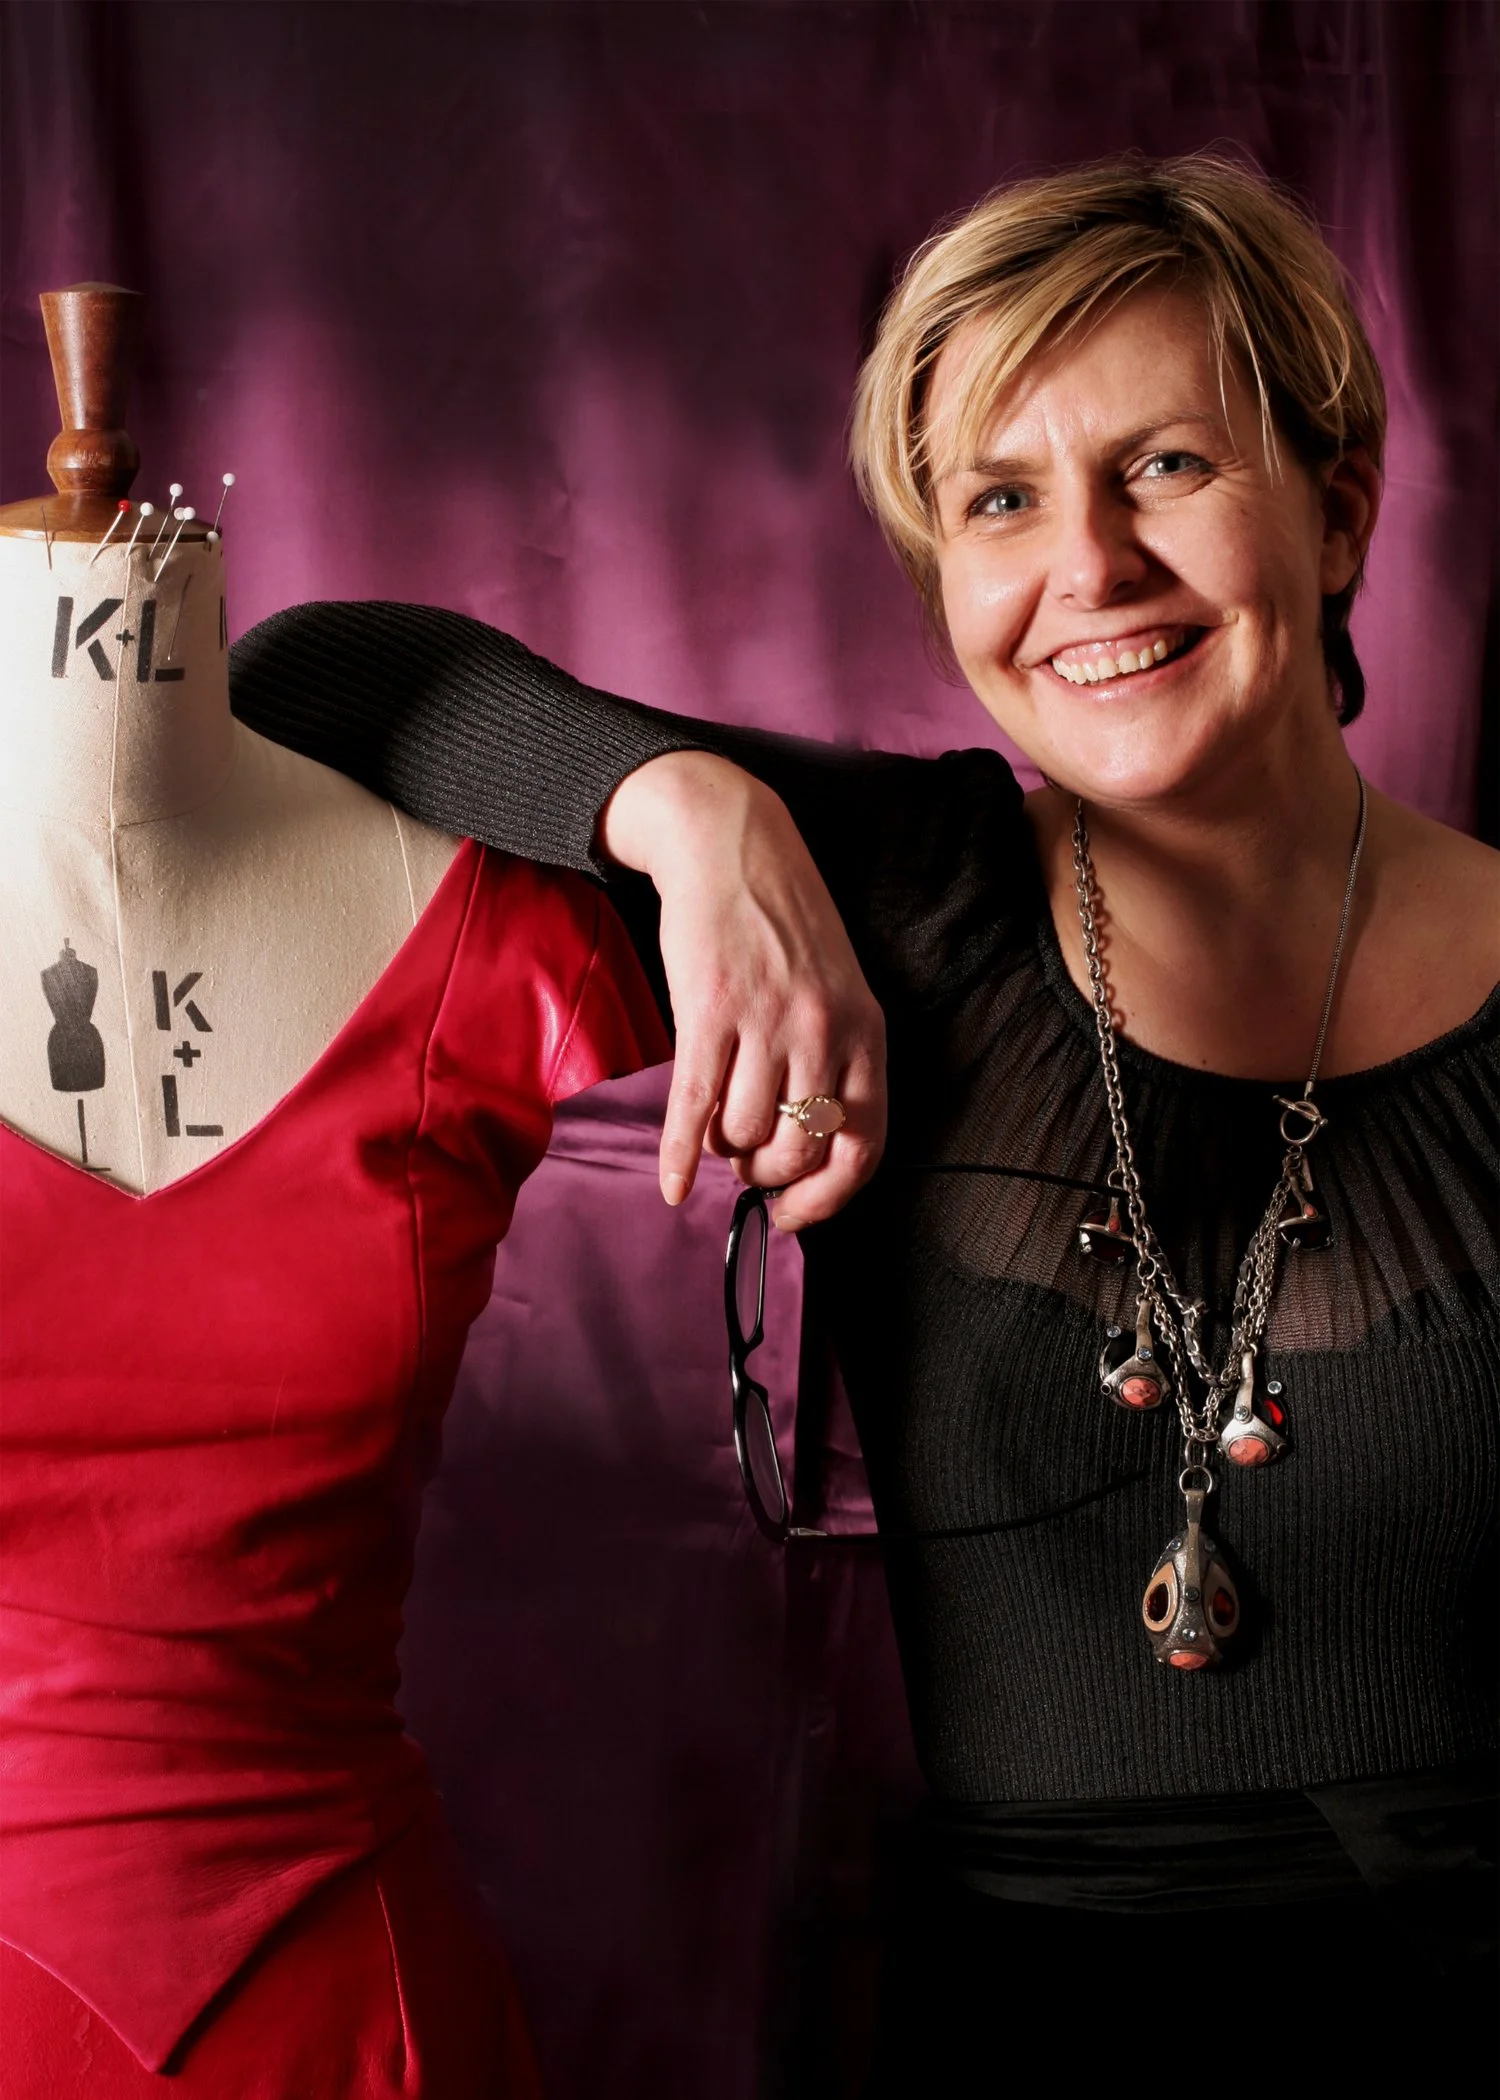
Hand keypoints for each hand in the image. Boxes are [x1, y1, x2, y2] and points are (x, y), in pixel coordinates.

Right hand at [599, 751, 886, 1227]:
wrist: (729, 845)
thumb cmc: (782, 926)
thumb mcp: (839, 988)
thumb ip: (836, 1061)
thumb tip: (811, 1152)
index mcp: (866, 1031)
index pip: (864, 1147)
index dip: (828, 1197)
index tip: (794, 1214)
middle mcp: (824, 1031)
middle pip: (799, 1150)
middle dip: (767, 1172)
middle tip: (746, 1161)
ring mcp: (766, 1022)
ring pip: (745, 1133)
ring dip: (724, 1148)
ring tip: (716, 1129)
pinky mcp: (708, 1012)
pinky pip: (695, 1108)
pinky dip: (679, 1157)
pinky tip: (672, 1186)